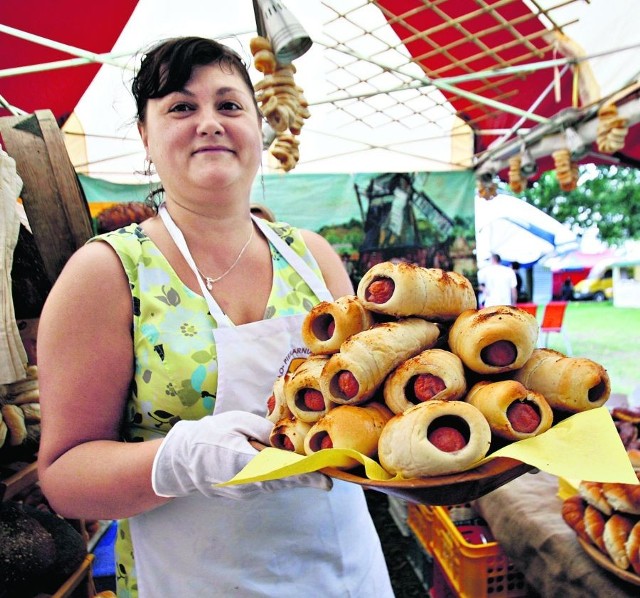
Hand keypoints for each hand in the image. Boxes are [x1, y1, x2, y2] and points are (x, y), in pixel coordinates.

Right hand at [151, 410, 331, 498]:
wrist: (182, 461)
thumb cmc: (209, 435)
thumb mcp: (235, 422)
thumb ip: (261, 430)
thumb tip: (282, 439)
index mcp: (241, 461)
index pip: (277, 469)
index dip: (300, 473)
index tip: (320, 477)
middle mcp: (244, 482)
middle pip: (281, 481)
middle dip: (306, 479)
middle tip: (329, 480)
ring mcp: (243, 491)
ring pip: (276, 485)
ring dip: (296, 480)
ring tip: (319, 476)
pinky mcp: (243, 493)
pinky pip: (267, 486)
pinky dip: (282, 480)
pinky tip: (296, 474)